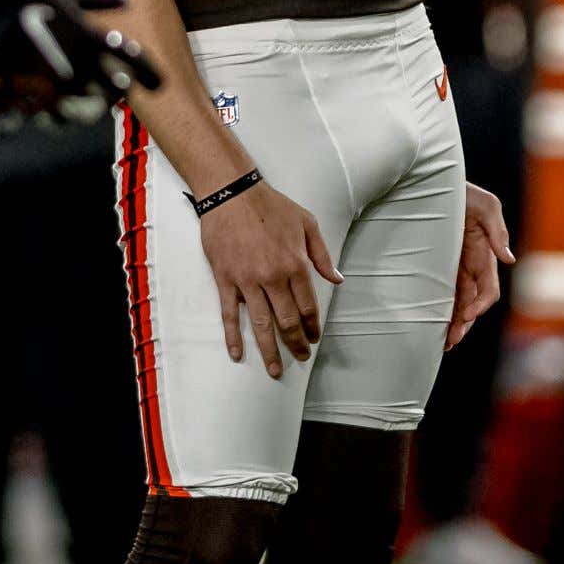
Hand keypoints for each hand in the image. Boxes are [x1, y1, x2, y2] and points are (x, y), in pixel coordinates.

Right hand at [201, 180, 341, 378]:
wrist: (232, 193)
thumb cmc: (272, 206)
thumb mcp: (307, 223)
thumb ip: (323, 254)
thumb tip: (338, 280)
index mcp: (295, 264)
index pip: (307, 305)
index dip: (312, 326)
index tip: (314, 339)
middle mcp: (273, 277)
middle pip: (287, 320)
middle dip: (295, 343)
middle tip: (300, 358)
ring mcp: (247, 281)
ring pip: (260, 323)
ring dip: (269, 349)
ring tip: (275, 370)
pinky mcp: (225, 280)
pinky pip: (229, 314)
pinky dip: (233, 336)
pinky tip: (238, 354)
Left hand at [447, 183, 515, 350]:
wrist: (431, 181)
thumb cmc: (463, 191)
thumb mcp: (485, 205)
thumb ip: (498, 231)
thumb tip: (510, 260)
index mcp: (485, 255)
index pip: (488, 289)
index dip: (480, 305)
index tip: (467, 315)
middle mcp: (471, 265)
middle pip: (472, 303)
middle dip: (465, 323)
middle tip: (451, 341)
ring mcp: (454, 267)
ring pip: (456, 303)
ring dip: (452, 323)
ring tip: (441, 342)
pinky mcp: (437, 266)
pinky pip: (441, 292)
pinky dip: (440, 310)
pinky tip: (430, 325)